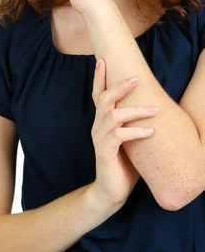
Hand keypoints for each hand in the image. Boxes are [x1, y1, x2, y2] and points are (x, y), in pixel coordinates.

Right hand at [90, 58, 156, 207]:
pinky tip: (149, 132)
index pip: (98, 95)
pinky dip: (135, 132)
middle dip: (120, 87)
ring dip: (135, 111)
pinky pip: (118, 137)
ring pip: (113, 116)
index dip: (99, 77)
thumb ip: (133, 124)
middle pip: (104, 99)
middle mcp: (98, 127)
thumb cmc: (123, 164)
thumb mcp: (129, 139)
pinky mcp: (105, 153)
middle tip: (137, 79)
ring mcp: (100, 140)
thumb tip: (153, 106)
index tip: (101, 60)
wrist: (110, 192)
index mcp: (102, 122)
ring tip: (154, 110)